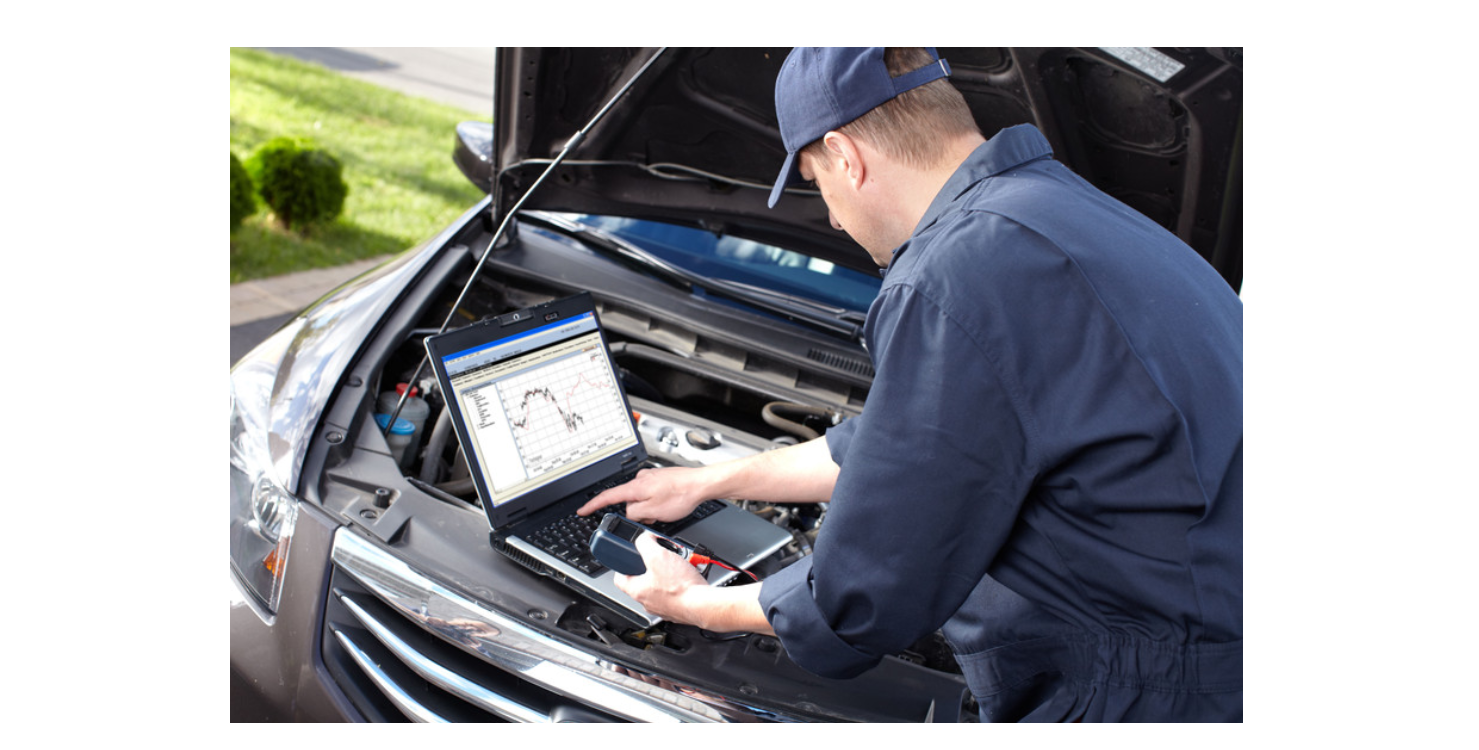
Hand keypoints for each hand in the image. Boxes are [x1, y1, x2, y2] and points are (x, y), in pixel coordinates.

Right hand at [576, 466, 708, 522]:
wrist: (700, 484)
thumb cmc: (681, 495)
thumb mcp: (653, 512)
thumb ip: (634, 514)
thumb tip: (628, 514)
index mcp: (635, 487)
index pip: (607, 497)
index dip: (592, 505)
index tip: (582, 510)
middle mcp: (640, 479)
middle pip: (628, 502)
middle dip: (638, 513)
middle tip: (655, 517)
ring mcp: (650, 478)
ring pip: (641, 500)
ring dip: (650, 509)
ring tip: (666, 510)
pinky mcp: (660, 480)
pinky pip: (651, 495)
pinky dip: (657, 503)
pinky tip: (669, 505)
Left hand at [614, 532, 709, 625]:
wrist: (703, 605)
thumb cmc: (680, 587)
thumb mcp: (658, 555)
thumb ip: (646, 542)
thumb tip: (645, 538)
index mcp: (637, 590)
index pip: (620, 578)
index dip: (624, 565)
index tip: (629, 559)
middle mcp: (648, 601)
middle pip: (644, 579)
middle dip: (654, 565)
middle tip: (663, 558)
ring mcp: (663, 607)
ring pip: (662, 585)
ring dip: (670, 573)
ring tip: (680, 565)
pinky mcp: (678, 609)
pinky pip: (676, 592)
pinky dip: (681, 583)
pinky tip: (689, 575)